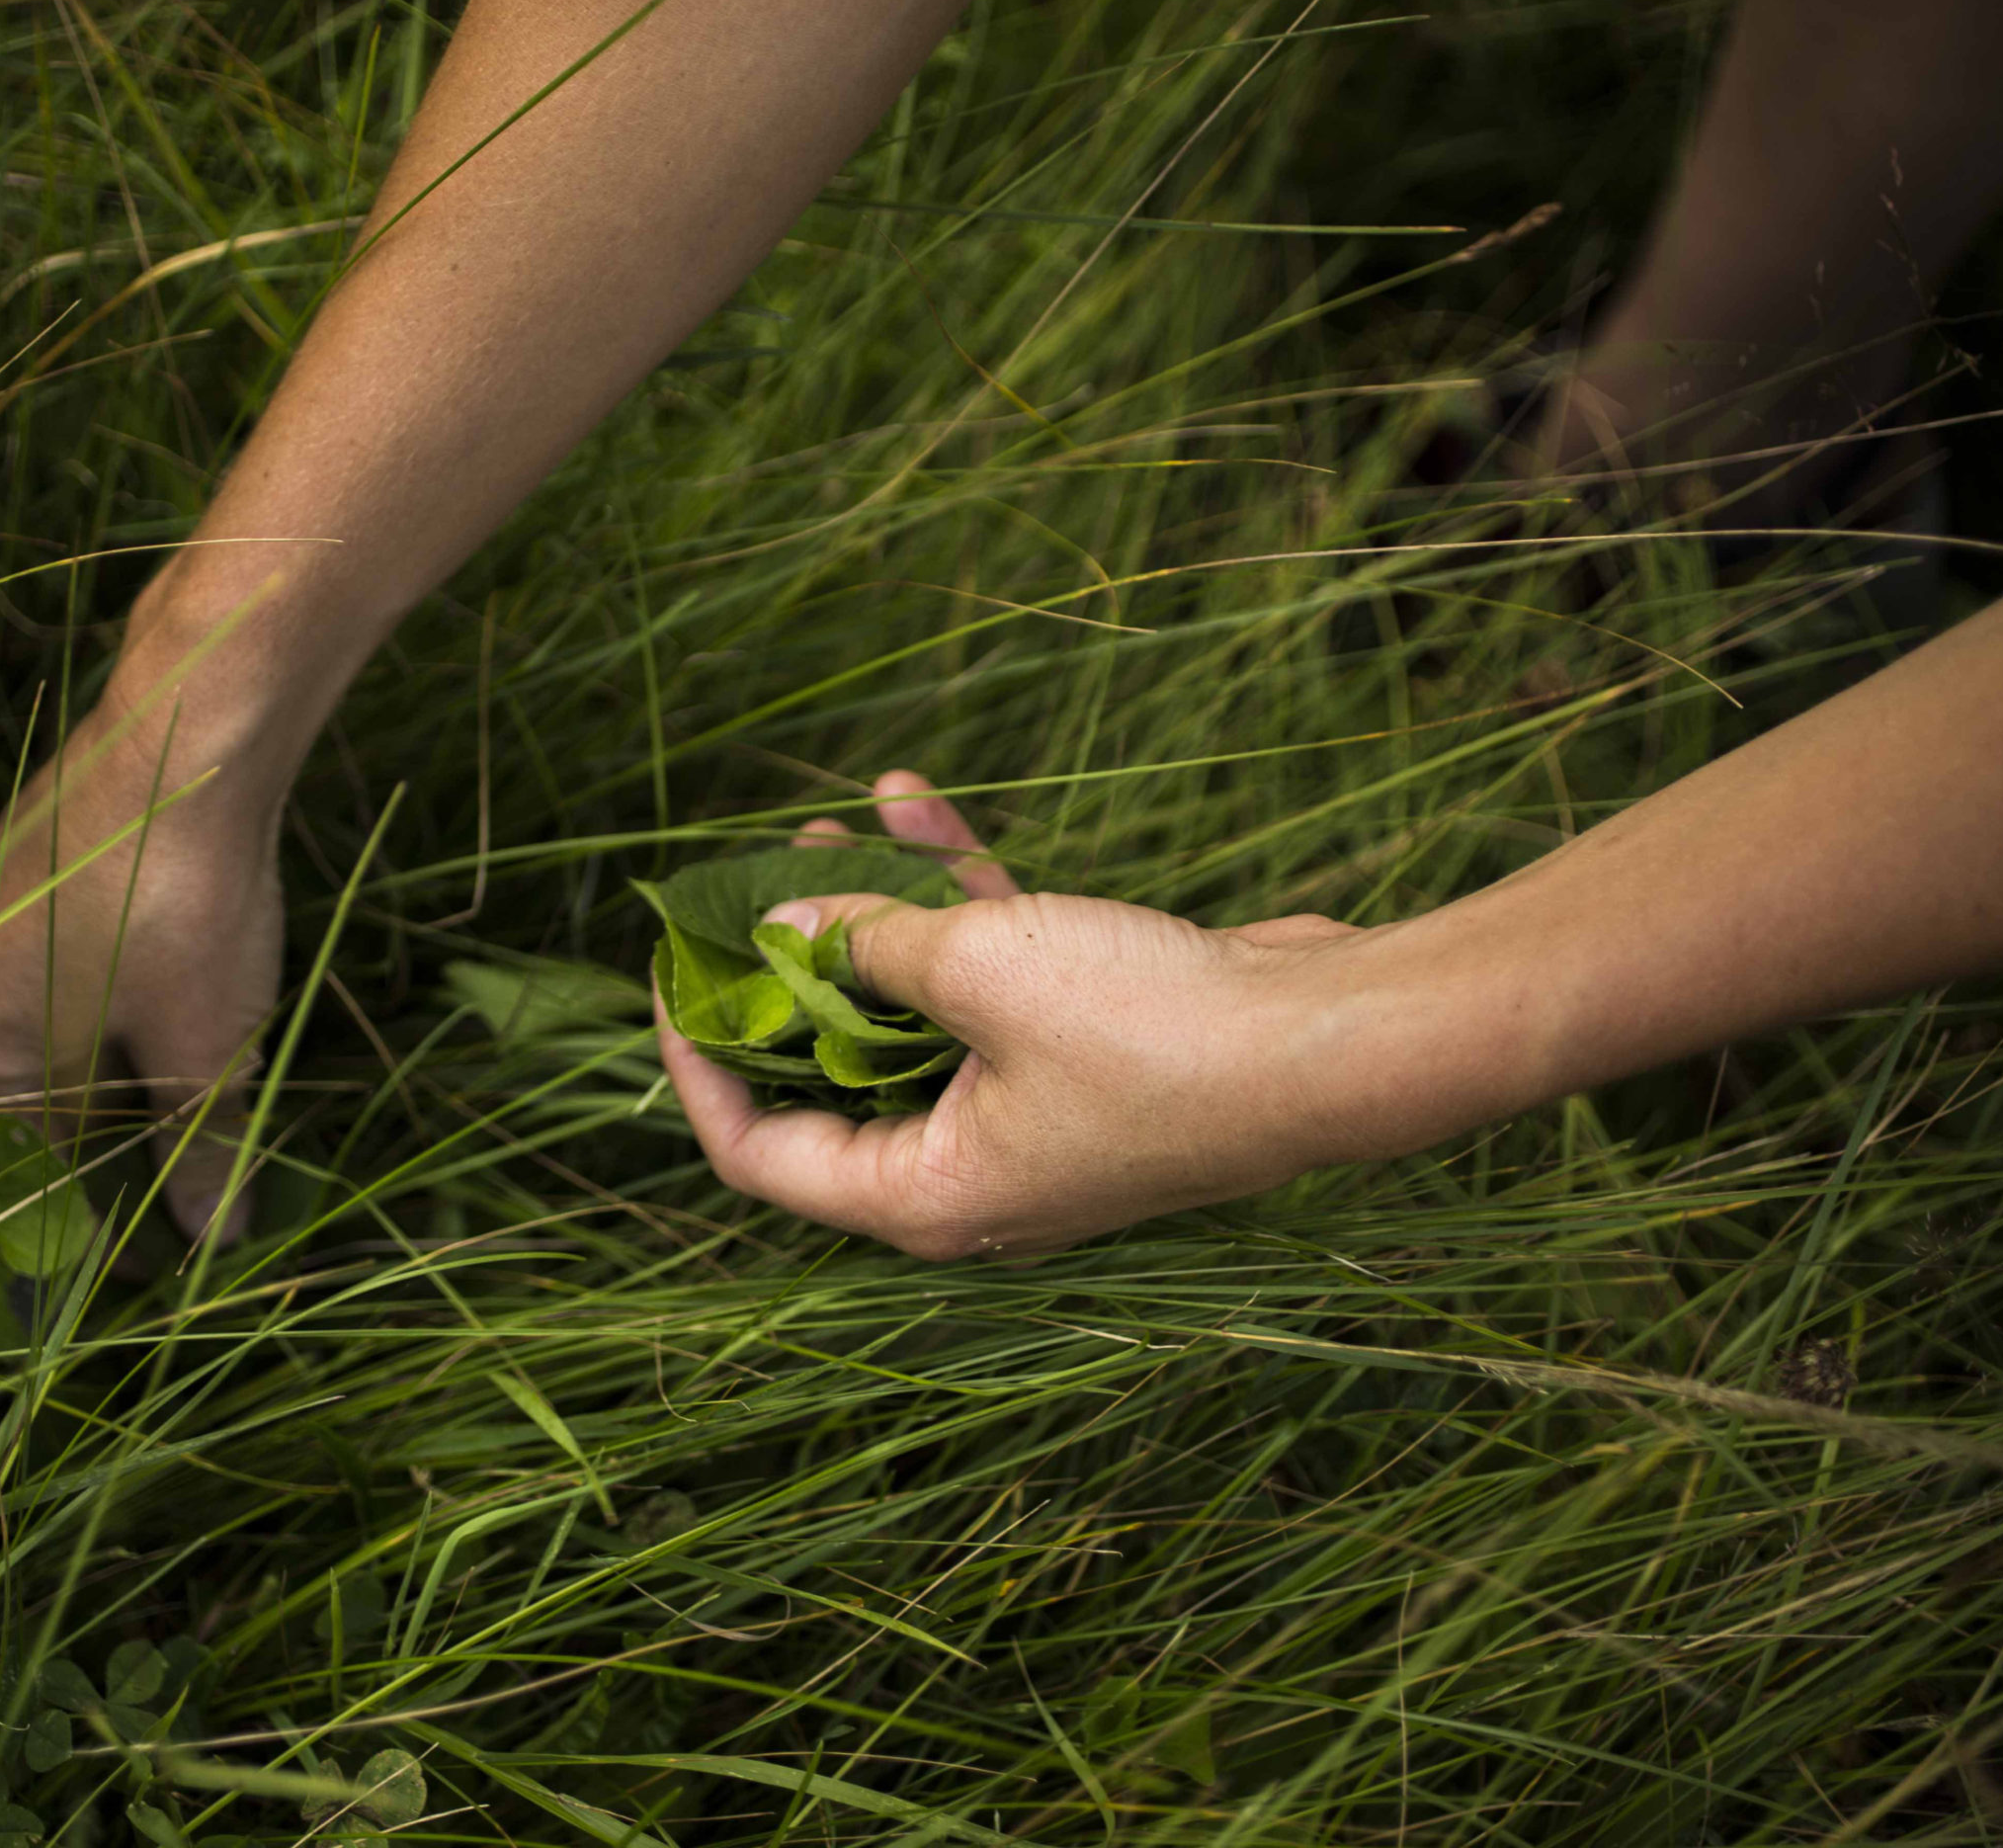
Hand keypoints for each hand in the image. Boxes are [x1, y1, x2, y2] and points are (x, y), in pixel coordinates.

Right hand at [0, 685, 282, 1242]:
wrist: (184, 730)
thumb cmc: (179, 900)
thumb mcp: (208, 1047)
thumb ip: (202, 1151)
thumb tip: (216, 1237)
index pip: (6, 1191)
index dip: (71, 1248)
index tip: (131, 1282)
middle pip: (1, 1126)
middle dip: (78, 1180)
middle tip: (160, 1223)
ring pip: (19, 1057)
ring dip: (85, 1107)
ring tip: (167, 1146)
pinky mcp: (3, 884)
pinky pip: (33, 994)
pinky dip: (84, 1036)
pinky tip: (147, 1049)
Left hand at [657, 771, 1386, 1259]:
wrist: (1327, 1038)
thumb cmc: (1153, 1031)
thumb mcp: (980, 969)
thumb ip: (868, 946)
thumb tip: (789, 924)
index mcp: (923, 1195)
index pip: (759, 1153)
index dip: (699, 1063)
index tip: (674, 975)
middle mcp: (966, 1173)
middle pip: (828, 1075)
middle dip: (788, 968)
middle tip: (742, 886)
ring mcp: (1025, 1115)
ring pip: (909, 1012)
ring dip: (871, 914)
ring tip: (825, 822)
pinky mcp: (1078, 1056)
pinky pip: (985, 984)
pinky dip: (956, 906)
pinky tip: (918, 806)